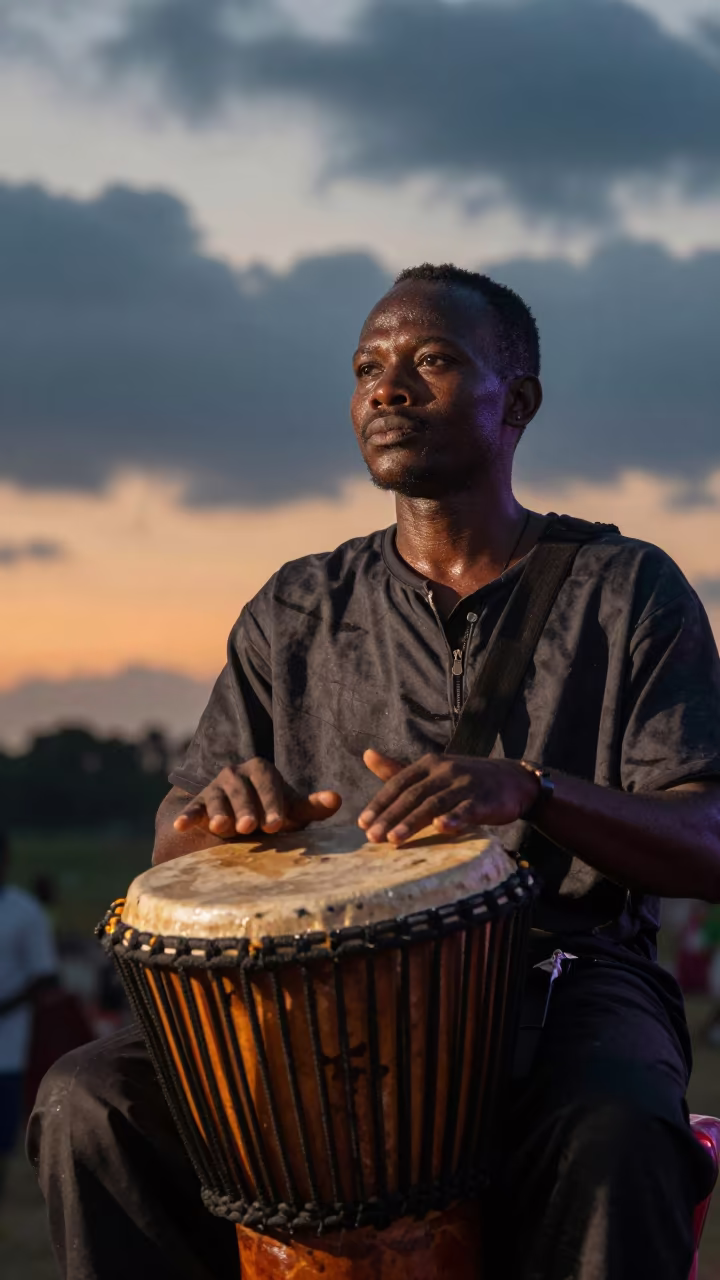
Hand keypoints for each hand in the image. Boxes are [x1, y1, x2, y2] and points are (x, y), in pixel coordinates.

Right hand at [173, 758, 341, 837]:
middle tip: (249, 827)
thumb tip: (337, 799)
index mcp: (261, 769)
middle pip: (241, 790)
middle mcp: (236, 773)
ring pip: (216, 798)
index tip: (277, 824)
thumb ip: (312, 806)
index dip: (273, 803)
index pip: (268, 784)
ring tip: (221, 827)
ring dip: (218, 812)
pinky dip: (188, 816)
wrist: (241, 816)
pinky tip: (182, 825)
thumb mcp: (292, 810)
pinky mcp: (199, 803)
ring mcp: (215, 787)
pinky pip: (193, 808)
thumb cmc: (272, 812)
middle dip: (245, 809)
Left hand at [357, 748, 538, 844]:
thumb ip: (399, 769)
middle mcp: (445, 770)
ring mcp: (465, 784)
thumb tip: (367, 754)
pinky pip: (467, 809)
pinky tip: (441, 828)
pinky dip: (454, 818)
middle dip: (391, 816)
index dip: (380, 803)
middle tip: (372, 837)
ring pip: (435, 803)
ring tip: (395, 839)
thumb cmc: (465, 780)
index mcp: (429, 764)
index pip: (398, 783)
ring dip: (413, 821)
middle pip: (413, 794)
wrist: (513, 780)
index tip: (362, 824)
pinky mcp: (484, 799)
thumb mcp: (433, 771)